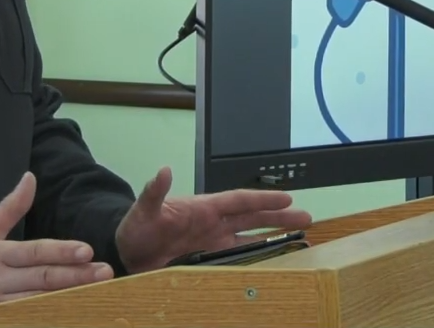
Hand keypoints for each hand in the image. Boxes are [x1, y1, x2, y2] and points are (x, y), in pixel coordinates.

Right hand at [0, 172, 114, 318]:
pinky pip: (29, 319)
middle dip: (76, 276)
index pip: (34, 252)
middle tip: (105, 272)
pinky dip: (49, 316)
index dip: (61, 251)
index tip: (87, 250)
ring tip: (97, 293)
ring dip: (69, 299)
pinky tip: (72, 313)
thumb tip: (30, 178)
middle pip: (43, 279)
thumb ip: (10, 207)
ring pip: (39, 303)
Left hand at [112, 167, 313, 273]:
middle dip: (279, 217)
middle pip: (253, 218)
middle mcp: (213, 224)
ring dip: (274, 237)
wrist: (128, 255)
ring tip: (299, 237)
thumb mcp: (143, 210)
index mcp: (203, 208)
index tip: (287, 198)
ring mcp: (213, 243)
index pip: (238, 201)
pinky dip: (256, 260)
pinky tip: (272, 262)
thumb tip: (163, 171)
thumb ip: (154, 192)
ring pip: (251, 238)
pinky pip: (238, 259)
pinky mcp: (209, 261)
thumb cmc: (136, 229)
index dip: (262, 198)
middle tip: (306, 217)